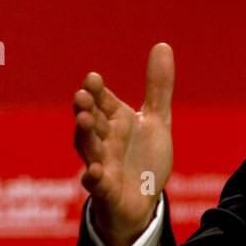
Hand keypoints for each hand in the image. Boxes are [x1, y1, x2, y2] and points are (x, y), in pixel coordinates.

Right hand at [73, 43, 174, 245]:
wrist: (143, 200)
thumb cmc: (143, 157)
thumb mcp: (157, 120)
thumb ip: (158, 87)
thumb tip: (162, 45)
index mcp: (115, 122)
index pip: (103, 102)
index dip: (97, 91)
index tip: (94, 77)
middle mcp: (104, 141)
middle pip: (91, 123)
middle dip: (86, 109)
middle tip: (82, 95)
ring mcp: (103, 166)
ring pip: (89, 150)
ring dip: (86, 136)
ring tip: (85, 120)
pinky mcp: (106, 191)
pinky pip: (97, 185)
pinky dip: (94, 178)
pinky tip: (94, 171)